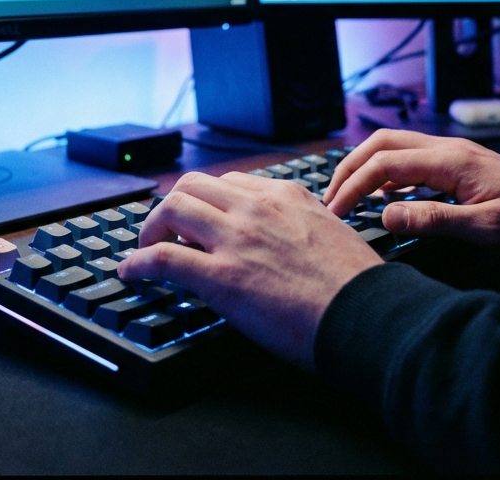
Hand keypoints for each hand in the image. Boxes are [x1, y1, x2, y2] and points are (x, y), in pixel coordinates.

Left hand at [117, 171, 382, 370]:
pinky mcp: (221, 276)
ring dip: (151, 229)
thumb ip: (303, 226)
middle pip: (193, 185)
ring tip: (147, 249)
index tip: (201, 219)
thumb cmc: (359, 288)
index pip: (232, 182)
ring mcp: (237, 239)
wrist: (368, 316)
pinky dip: (138, 262)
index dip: (208, 201)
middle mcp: (257, 208)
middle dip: (172, 207)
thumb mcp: (333, 234)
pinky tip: (131, 273)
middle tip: (167, 232)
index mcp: (287, 196)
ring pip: (172, 208)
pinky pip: (163, 258)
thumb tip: (288, 242)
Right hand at [323, 129, 499, 259]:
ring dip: (367, 168)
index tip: (334, 213)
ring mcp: (456, 155)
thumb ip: (434, 221)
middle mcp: (450, 150)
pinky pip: (414, 160)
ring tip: (349, 198)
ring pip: (397, 148)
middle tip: (331, 200)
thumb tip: (385, 216)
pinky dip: (388, 174)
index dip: (353, 187)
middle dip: (350, 168)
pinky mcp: (462, 166)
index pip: (385, 163)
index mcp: (452, 161)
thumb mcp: (487, 231)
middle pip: (383, 144)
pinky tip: (386, 200)